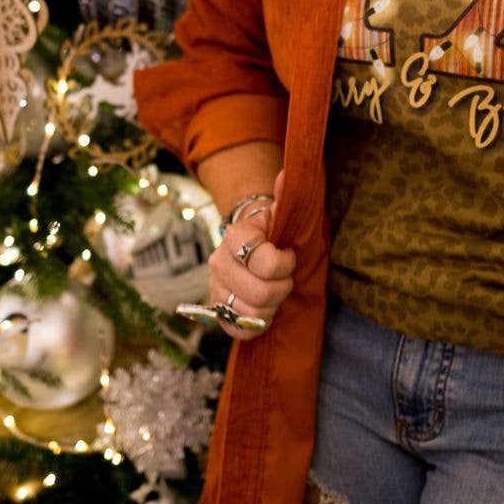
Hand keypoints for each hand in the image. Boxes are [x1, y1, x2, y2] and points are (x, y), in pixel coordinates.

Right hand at [206, 169, 293, 340]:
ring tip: (273, 291)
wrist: (251, 248)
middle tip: (283, 278)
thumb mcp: (281, 214)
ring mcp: (216, 288)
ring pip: (253, 312)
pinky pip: (240, 329)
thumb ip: (285, 196)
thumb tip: (287, 174)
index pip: (266, 262)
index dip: (285, 263)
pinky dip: (257, 322)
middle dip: (282, 287)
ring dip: (272, 305)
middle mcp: (219, 262)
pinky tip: (262, 308)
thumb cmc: (273, 234)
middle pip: (261, 291)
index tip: (287, 255)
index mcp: (235, 236)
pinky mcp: (218, 312)